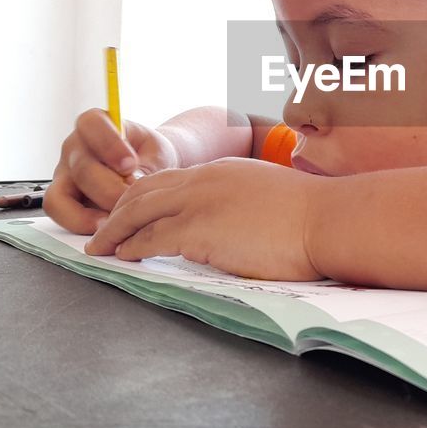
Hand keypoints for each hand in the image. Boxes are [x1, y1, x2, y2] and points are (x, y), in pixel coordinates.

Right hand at [44, 109, 179, 233]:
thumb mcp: (156, 153)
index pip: (91, 125)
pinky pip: (60, 214)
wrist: (149, 169)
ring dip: (89, 213)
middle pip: (82, 168)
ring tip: (115, 221)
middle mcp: (74, 147)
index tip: (130, 164)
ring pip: (60, 196)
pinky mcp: (62, 198)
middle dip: (109, 189)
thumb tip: (133, 183)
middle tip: (131, 200)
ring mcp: (64, 174)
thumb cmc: (150, 156)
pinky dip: (81, 224)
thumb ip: (146, 166)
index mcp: (95, 124)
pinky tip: (106, 228)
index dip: (108, 145)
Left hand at [83, 157, 323, 280]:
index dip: (144, 196)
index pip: (170, 180)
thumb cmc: (313, 216)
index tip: (131, 212)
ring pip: (139, 212)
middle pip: (144, 190)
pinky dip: (130, 247)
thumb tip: (237, 225)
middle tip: (101, 229)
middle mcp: (205, 180)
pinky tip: (121, 256)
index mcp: (223, 170)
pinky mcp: (199, 230)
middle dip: (117, 210)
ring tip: (99, 247)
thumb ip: (245, 204)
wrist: (327, 219)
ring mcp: (200, 202)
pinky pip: (151, 238)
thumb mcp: (271, 197)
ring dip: (113, 231)